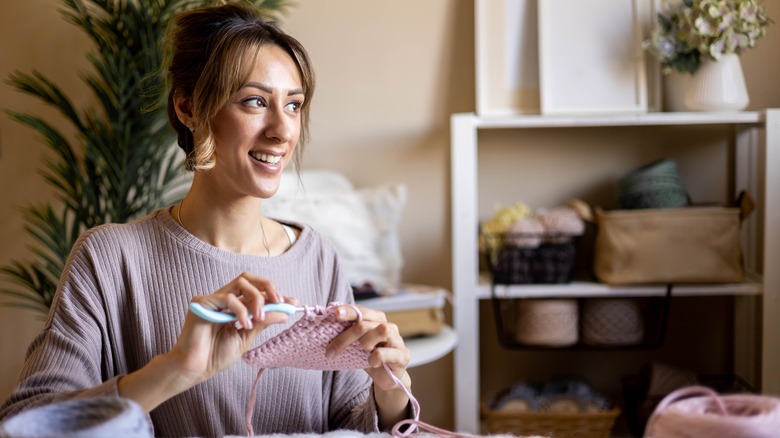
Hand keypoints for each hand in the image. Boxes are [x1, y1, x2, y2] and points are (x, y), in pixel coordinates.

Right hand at [169, 272, 293, 385]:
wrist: (196, 369)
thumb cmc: (217, 355)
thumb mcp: (247, 337)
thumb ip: (263, 322)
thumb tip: (285, 311)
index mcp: (235, 306)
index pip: (257, 291)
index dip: (276, 294)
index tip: (293, 302)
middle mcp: (224, 299)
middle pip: (248, 279)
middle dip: (268, 287)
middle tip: (280, 300)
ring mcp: (213, 299)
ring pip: (240, 283)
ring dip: (256, 299)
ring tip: (259, 318)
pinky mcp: (202, 303)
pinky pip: (227, 298)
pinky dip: (240, 310)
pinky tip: (243, 325)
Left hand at [327, 304, 411, 426]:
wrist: (388, 377)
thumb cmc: (369, 357)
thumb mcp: (356, 344)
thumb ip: (346, 332)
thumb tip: (326, 322)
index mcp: (376, 319)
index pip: (361, 310)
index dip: (348, 310)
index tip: (334, 313)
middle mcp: (388, 326)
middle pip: (365, 324)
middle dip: (345, 337)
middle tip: (329, 351)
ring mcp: (397, 340)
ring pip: (381, 330)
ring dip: (365, 343)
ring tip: (362, 352)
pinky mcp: (402, 356)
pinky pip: (384, 352)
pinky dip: (374, 358)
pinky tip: (371, 363)